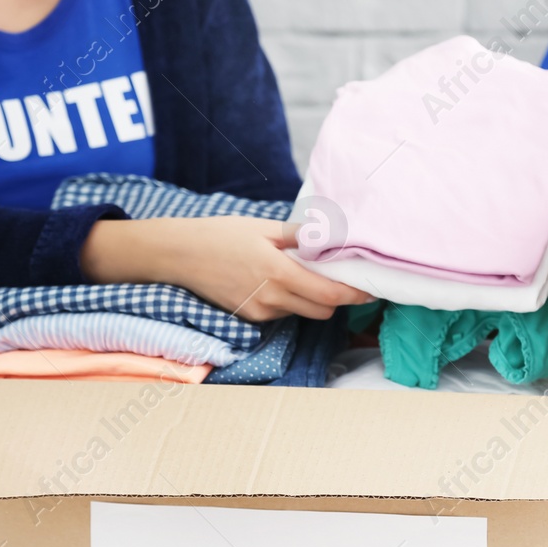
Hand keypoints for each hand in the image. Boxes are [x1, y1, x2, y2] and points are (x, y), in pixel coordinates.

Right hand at [82, 216, 371, 320]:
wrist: (178, 255)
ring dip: (311, 299)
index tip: (370, 290)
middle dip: (335, 298)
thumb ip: (299, 236)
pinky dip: (289, 301)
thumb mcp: (262, 228)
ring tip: (301, 274)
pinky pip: (282, 313)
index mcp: (279, 274)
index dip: (354, 295)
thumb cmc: (220, 235)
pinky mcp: (250, 318)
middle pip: (322, 310)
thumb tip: (329, 236)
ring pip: (302, 312)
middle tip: (339, 278)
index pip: (330, 295)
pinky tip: (277, 281)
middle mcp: (272, 299)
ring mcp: (260, 313)